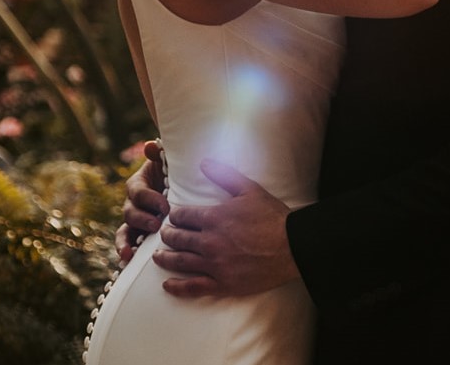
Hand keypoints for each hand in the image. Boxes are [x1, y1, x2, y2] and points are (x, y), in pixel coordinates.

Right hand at [115, 140, 168, 263]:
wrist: (182, 188)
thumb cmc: (176, 174)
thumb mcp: (169, 162)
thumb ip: (159, 154)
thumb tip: (150, 146)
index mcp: (138, 184)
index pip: (138, 191)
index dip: (149, 199)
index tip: (165, 206)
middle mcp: (133, 203)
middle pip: (129, 212)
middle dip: (142, 220)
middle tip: (157, 226)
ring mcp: (135, 221)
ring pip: (124, 231)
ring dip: (125, 242)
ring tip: (130, 254)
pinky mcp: (139, 235)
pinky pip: (128, 245)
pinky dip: (125, 253)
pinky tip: (126, 263)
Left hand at [151, 159, 298, 297]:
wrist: (291, 246)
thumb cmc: (271, 216)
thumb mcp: (249, 189)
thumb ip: (224, 174)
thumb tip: (204, 162)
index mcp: (214, 218)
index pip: (183, 216)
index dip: (174, 215)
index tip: (173, 215)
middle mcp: (210, 242)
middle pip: (178, 238)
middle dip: (167, 234)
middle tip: (163, 233)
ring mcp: (215, 265)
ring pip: (181, 262)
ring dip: (165, 258)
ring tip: (157, 256)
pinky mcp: (223, 283)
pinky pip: (194, 287)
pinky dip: (177, 286)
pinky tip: (167, 285)